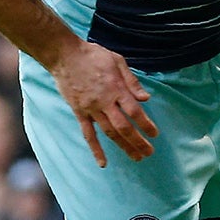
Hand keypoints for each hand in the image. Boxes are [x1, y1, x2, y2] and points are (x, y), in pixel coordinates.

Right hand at [50, 40, 158, 164]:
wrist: (65, 55)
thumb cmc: (93, 55)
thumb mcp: (117, 60)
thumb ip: (132, 81)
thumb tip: (146, 98)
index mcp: (116, 88)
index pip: (134, 112)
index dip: (146, 124)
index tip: (154, 134)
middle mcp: (104, 102)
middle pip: (123, 126)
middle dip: (137, 141)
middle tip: (149, 152)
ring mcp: (90, 109)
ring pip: (109, 132)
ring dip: (123, 146)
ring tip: (135, 157)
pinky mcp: (79, 112)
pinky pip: (88, 134)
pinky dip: (95, 149)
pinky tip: (103, 163)